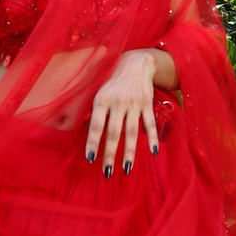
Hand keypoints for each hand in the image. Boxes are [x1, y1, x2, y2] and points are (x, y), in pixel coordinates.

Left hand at [85, 49, 159, 176]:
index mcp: (102, 99)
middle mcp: (118, 102)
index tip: (90, 158)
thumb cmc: (112, 79)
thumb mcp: (98, 88)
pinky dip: (153, 138)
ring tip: (126, 169)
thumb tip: (82, 128)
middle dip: (110, 154)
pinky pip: (149, 124)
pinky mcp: (147, 104)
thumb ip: (93, 109)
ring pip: (132, 132)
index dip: (93, 142)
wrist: (136, 62)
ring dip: (129, 153)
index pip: (97, 125)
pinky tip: (153, 153)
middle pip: (114, 133)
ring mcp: (134, 104)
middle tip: (106, 172)